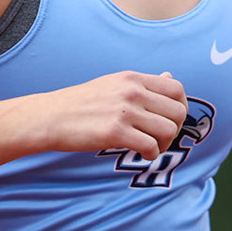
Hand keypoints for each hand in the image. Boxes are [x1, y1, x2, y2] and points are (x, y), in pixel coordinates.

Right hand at [26, 71, 187, 158]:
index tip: (170, 119)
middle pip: (178, 111)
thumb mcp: (113, 83)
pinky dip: (151, 155)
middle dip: (175, 129)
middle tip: (161, 138)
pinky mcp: (115, 133)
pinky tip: (141, 154)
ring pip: (169, 130)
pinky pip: (151, 146)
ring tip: (151, 147)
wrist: (50, 116)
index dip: (180, 107)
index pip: (176, 88)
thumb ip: (142, 83)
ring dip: (165, 144)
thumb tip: (169, 76)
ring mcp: (124, 111)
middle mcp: (132, 91)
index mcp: (132, 78)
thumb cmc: (82, 103)